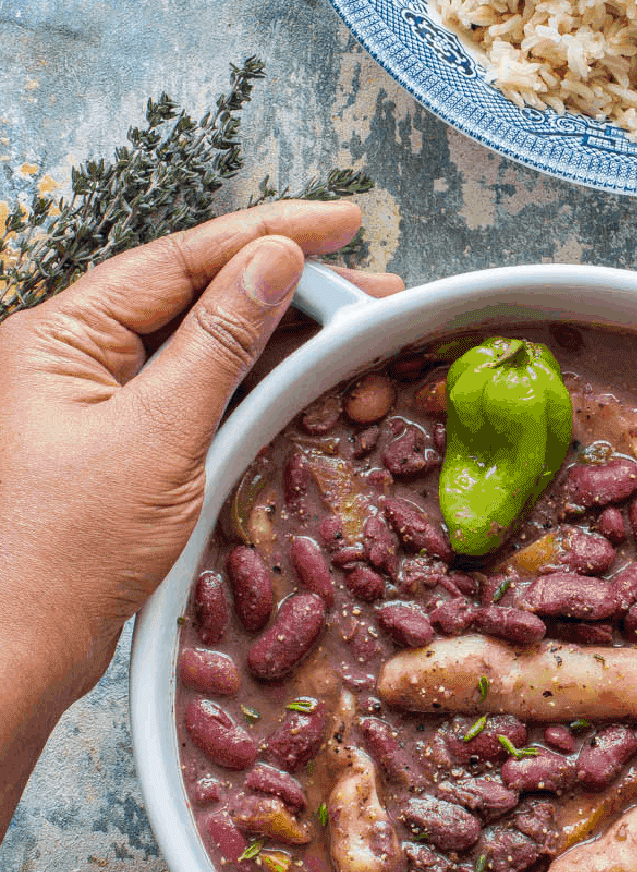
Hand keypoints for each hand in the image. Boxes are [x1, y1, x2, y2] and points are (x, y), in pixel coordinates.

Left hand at [0, 202, 400, 710]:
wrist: (20, 648)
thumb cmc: (64, 553)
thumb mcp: (159, 436)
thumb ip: (220, 342)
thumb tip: (272, 263)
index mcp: (63, 335)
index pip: (179, 259)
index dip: (265, 232)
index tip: (338, 223)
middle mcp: (75, 356)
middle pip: (194, 293)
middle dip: (283, 281)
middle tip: (366, 280)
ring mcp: (98, 401)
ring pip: (200, 343)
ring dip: (276, 331)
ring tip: (352, 321)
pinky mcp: (120, 444)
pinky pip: (195, 392)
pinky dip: (250, 381)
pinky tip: (301, 371)